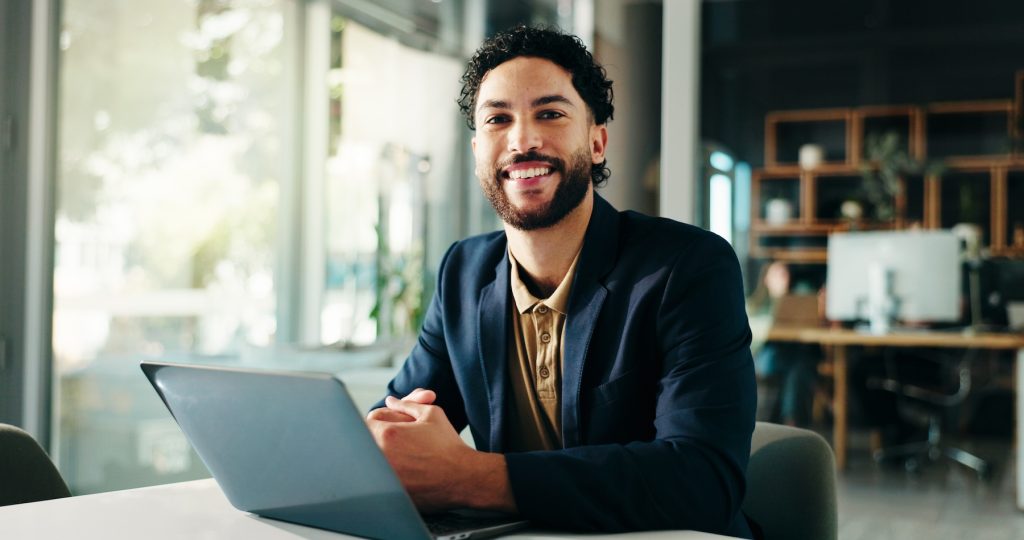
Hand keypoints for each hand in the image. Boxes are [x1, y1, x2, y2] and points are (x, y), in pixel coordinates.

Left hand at [366, 390, 473, 511]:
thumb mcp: (431, 414)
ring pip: (371, 461)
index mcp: (388, 434)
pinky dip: (388, 474)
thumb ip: (407, 404)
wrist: (463, 477)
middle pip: (366, 441)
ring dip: (382, 455)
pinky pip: (380, 480)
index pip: (369, 421)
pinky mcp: (390, 492)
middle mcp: (381, 456)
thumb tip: (391, 400)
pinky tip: (408, 471)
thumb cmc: (449, 444)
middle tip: (401, 441)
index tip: (396, 425)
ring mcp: (384, 476)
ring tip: (406, 457)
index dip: (383, 420)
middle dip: (380, 437)